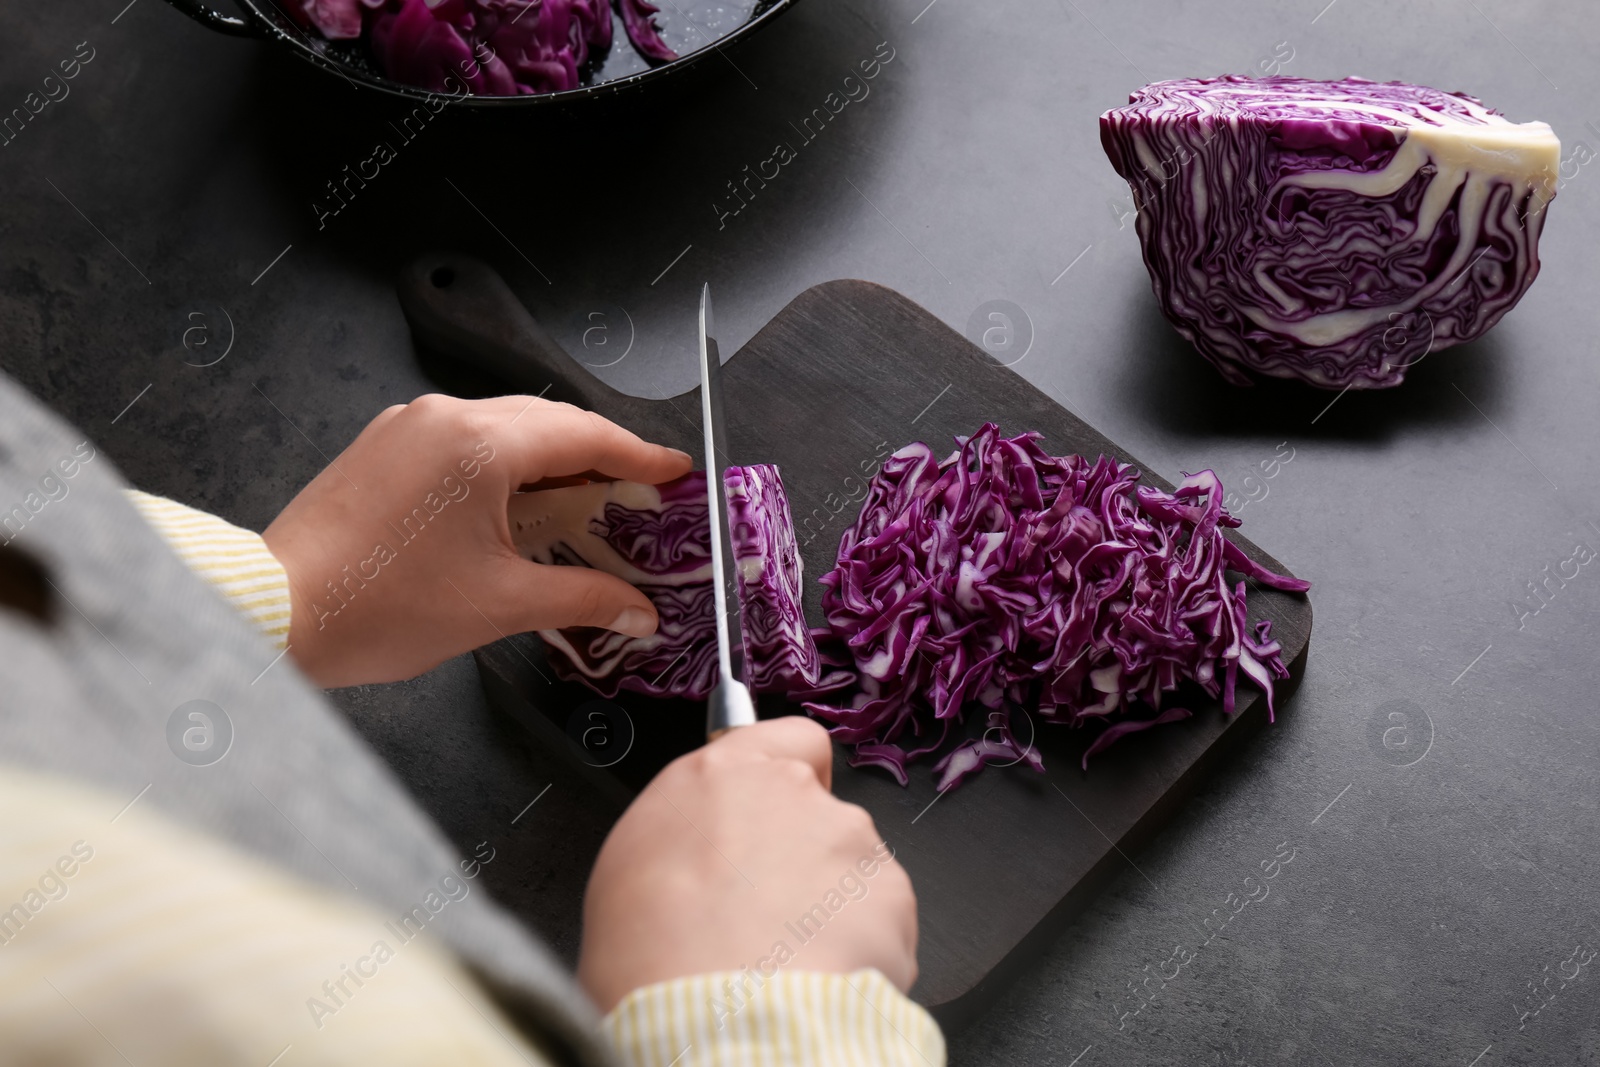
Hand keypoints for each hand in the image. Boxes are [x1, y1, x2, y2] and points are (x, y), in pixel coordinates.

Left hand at [262, 394, 691, 687]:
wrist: (274, 610)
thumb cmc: (379, 607)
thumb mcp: (499, 606)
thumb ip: (583, 598)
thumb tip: (638, 613)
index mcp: (479, 443)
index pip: (585, 433)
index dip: (640, 455)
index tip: (675, 472)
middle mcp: (443, 417)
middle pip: (549, 422)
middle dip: (601, 456)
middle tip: (639, 496)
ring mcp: (406, 427)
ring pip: (505, 429)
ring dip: (551, 462)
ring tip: (586, 506)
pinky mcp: (383, 447)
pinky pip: (464, 442)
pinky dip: (505, 468)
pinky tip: (519, 509)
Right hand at [578, 717, 918, 1012]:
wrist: (717, 1026)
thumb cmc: (652, 963)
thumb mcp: (629, 875)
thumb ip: (683, 837)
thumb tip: (696, 857)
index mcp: (716, 777)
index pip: (786, 738)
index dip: (791, 771)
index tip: (780, 805)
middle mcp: (789, 791)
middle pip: (816, 808)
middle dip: (801, 853)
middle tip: (765, 911)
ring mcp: (847, 837)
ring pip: (848, 863)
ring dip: (828, 901)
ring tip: (787, 957)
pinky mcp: (890, 890)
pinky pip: (880, 913)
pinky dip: (861, 942)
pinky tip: (820, 974)